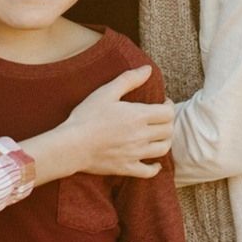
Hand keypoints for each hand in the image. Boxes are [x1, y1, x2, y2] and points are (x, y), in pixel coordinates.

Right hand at [25, 68, 171, 184]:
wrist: (72, 145)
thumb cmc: (87, 116)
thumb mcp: (106, 92)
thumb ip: (129, 79)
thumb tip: (148, 69)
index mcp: (138, 116)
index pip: (167, 112)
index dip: (168, 106)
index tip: (162, 102)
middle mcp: (141, 136)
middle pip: (168, 130)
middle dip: (167, 121)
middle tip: (159, 117)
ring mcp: (136, 154)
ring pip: (163, 149)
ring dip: (165, 140)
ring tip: (158, 135)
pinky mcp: (128, 168)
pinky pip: (149, 171)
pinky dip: (155, 167)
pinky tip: (154, 162)